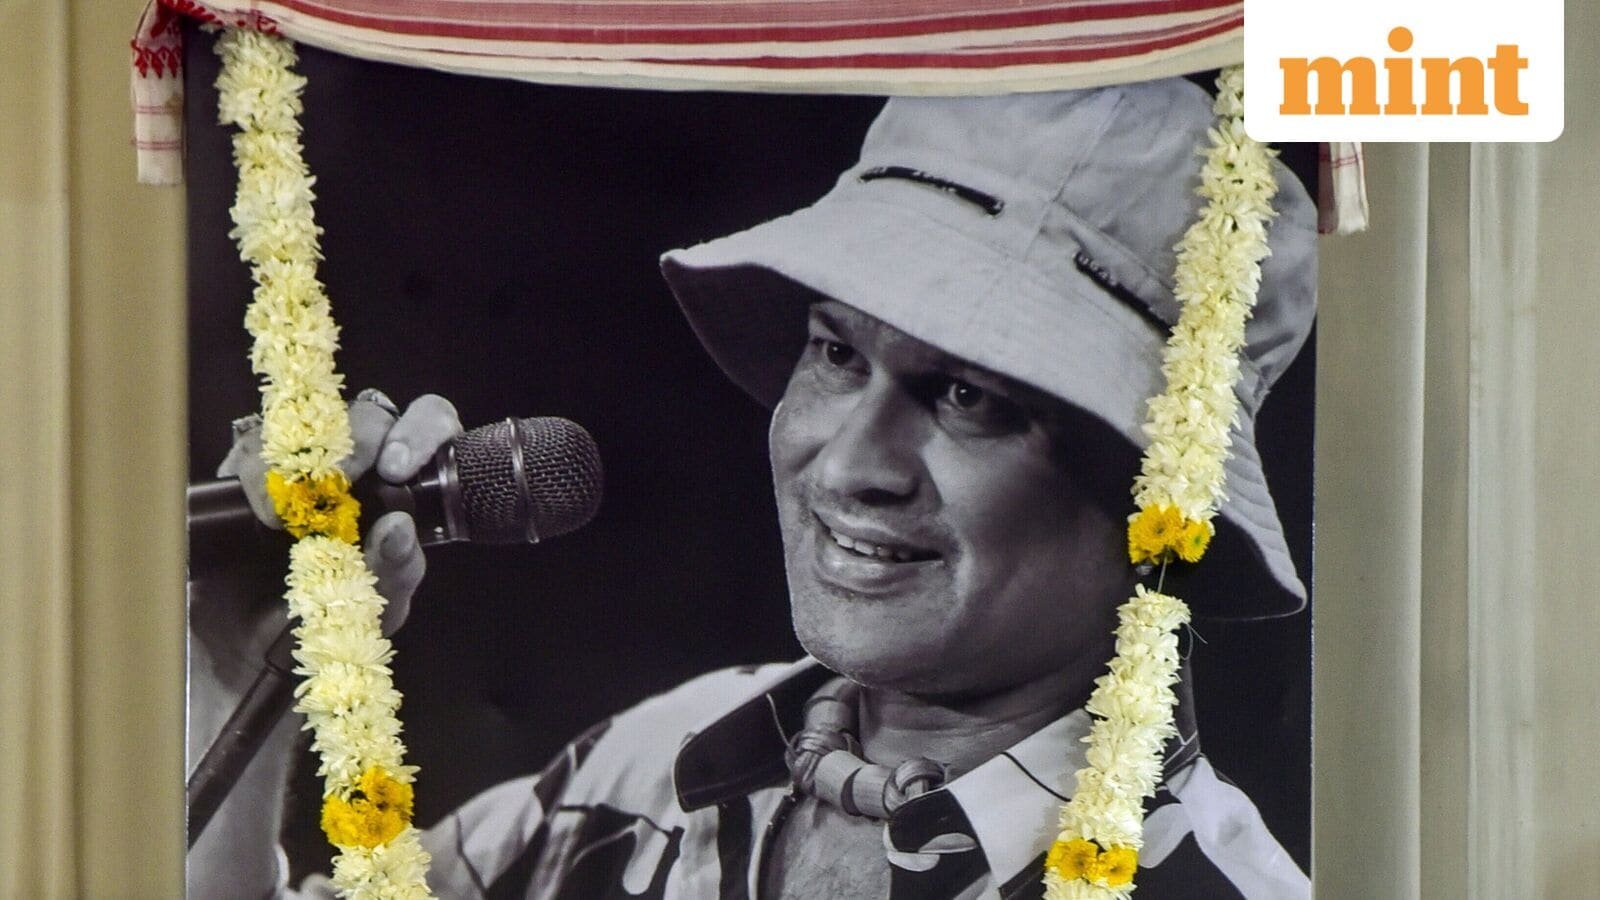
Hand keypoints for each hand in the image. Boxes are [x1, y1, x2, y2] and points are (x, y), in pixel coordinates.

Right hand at [215, 390, 463, 634]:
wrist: (260, 648)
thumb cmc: (332, 617)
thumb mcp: (378, 605)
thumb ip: (398, 570)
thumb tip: (398, 527)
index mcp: (404, 483)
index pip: (429, 424)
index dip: (422, 429)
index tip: (399, 468)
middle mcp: (358, 461)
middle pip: (371, 414)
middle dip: (362, 438)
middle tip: (343, 479)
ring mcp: (303, 459)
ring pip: (310, 422)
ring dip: (303, 460)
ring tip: (292, 514)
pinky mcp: (250, 469)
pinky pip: (254, 445)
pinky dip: (260, 474)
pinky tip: (269, 513)